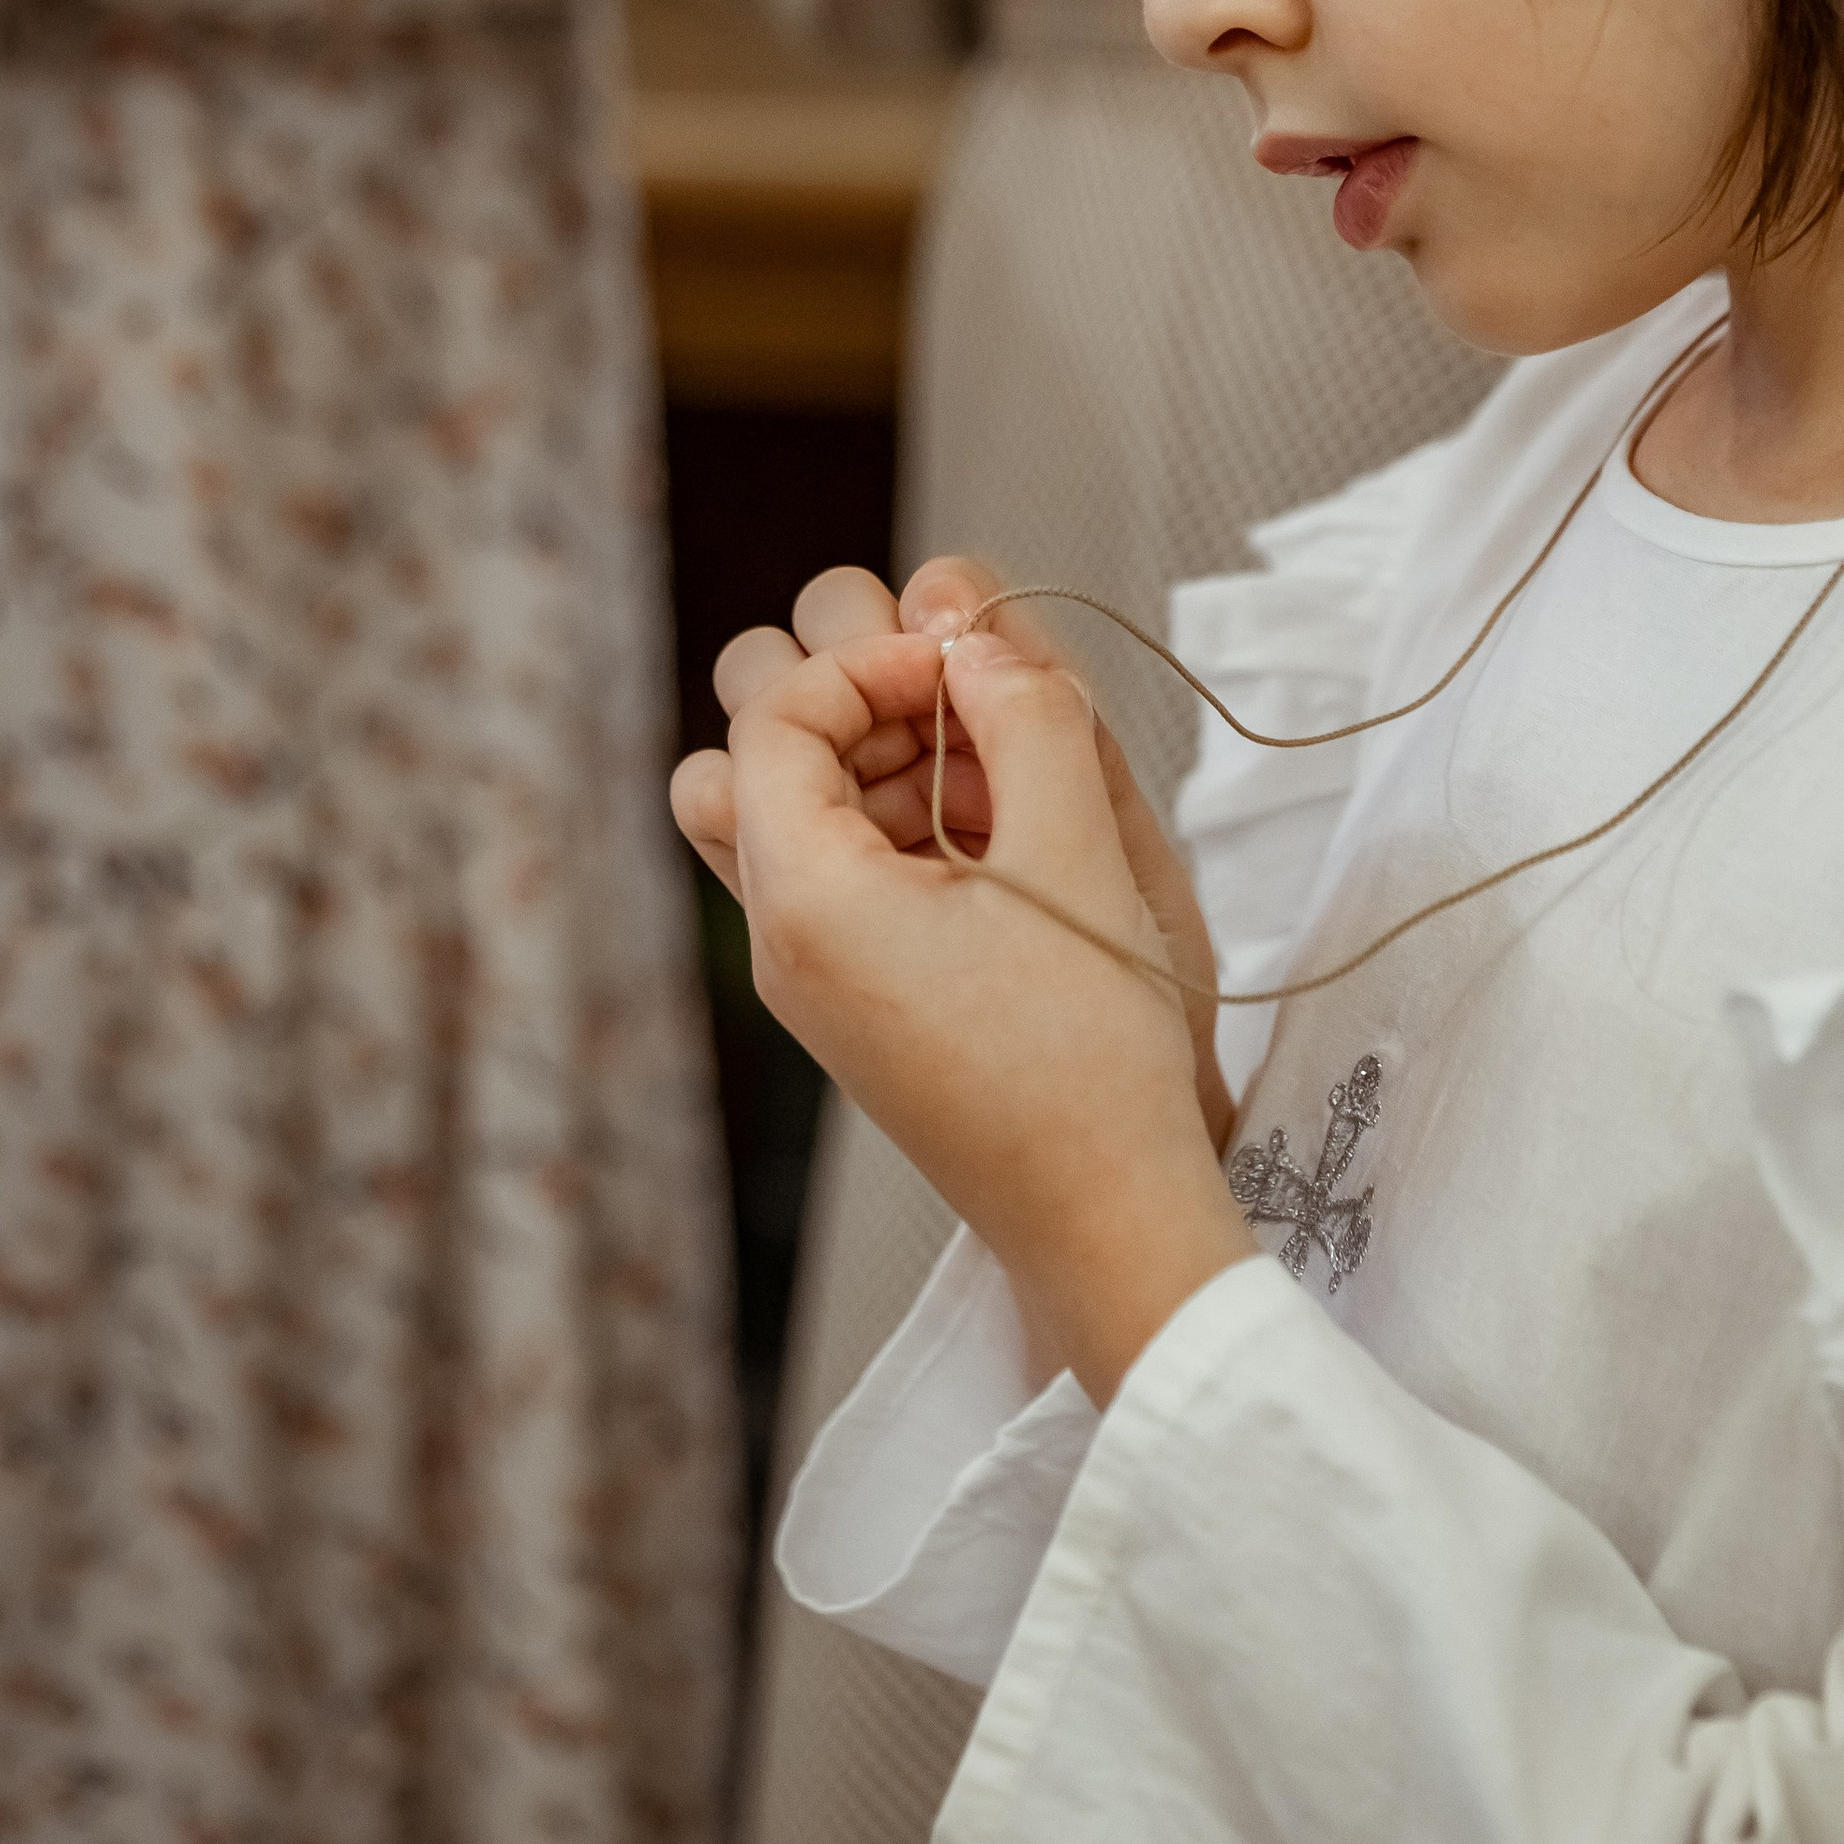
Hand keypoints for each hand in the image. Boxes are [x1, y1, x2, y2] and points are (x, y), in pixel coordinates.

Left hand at [676, 561, 1250, 1401]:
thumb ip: (1026, 714)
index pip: (774, 707)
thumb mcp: (1076, 854)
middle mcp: (784, 932)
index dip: (871, 656)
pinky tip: (998, 829)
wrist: (1102, 1215)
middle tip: (958, 710)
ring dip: (874, 753)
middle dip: (846, 693)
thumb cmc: (1090, 1053)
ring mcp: (812, 968)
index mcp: (807, 898)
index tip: (970, 672)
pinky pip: (833, 863)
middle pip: (741, 747)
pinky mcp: (855, 992)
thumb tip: (972, 628)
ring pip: (781, 801)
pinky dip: (896, 816)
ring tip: (991, 771)